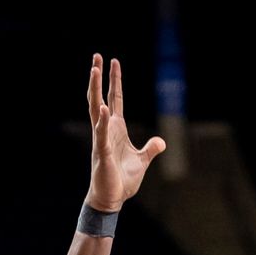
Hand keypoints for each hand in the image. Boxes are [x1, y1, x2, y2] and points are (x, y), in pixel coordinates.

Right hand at [85, 53, 166, 211]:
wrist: (111, 198)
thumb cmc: (122, 180)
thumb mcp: (142, 161)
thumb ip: (151, 149)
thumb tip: (161, 142)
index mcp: (116, 129)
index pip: (114, 99)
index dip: (114, 81)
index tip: (112, 62)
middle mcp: (106, 130)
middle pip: (101, 97)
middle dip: (98, 77)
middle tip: (97, 56)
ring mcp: (102, 139)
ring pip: (96, 109)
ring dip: (95, 90)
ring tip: (93, 70)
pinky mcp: (103, 152)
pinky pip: (101, 133)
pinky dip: (102, 121)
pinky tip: (103, 107)